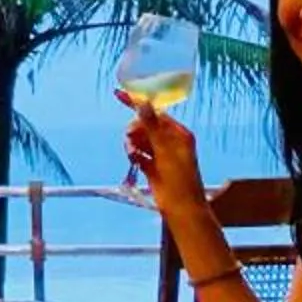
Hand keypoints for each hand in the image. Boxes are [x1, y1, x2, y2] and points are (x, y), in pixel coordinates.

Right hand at [118, 89, 207, 217]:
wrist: (181, 208)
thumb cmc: (179, 178)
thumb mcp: (164, 150)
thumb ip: (152, 126)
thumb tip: (143, 104)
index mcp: (179, 134)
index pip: (155, 113)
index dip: (138, 104)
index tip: (120, 94)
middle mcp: (170, 142)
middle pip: (144, 126)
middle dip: (135, 130)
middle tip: (129, 140)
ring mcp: (161, 155)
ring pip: (140, 140)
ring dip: (133, 144)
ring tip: (132, 154)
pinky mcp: (153, 167)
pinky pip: (139, 154)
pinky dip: (134, 155)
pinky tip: (134, 161)